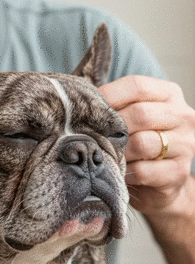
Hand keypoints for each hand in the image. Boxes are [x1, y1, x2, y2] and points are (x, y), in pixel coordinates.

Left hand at [99, 75, 194, 214]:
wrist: (157, 177)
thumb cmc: (134, 137)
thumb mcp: (127, 114)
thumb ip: (112, 104)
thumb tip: (78, 101)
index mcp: (168, 94)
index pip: (137, 86)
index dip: (108, 96)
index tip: (88, 109)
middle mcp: (182, 115)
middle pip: (140, 114)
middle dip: (111, 127)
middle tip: (93, 135)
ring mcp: (186, 144)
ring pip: (142, 143)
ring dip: (117, 151)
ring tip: (105, 154)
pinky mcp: (179, 172)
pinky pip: (143, 171)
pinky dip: (125, 172)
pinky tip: (118, 171)